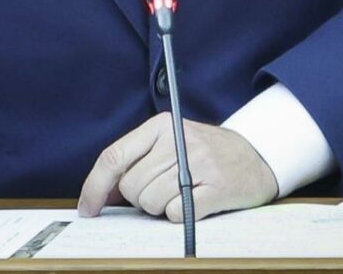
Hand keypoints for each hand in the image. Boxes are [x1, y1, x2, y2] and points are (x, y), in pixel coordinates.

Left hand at [76, 113, 277, 222]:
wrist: (255, 157)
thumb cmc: (204, 154)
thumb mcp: (170, 144)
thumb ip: (137, 161)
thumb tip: (101, 193)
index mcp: (161, 126)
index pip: (114, 157)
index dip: (94, 186)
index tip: (87, 209)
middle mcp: (178, 141)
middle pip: (132, 186)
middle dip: (139, 199)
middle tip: (162, 191)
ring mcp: (199, 164)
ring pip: (151, 202)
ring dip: (161, 208)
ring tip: (181, 194)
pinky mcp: (216, 188)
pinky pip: (177, 214)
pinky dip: (180, 216)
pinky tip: (194, 203)